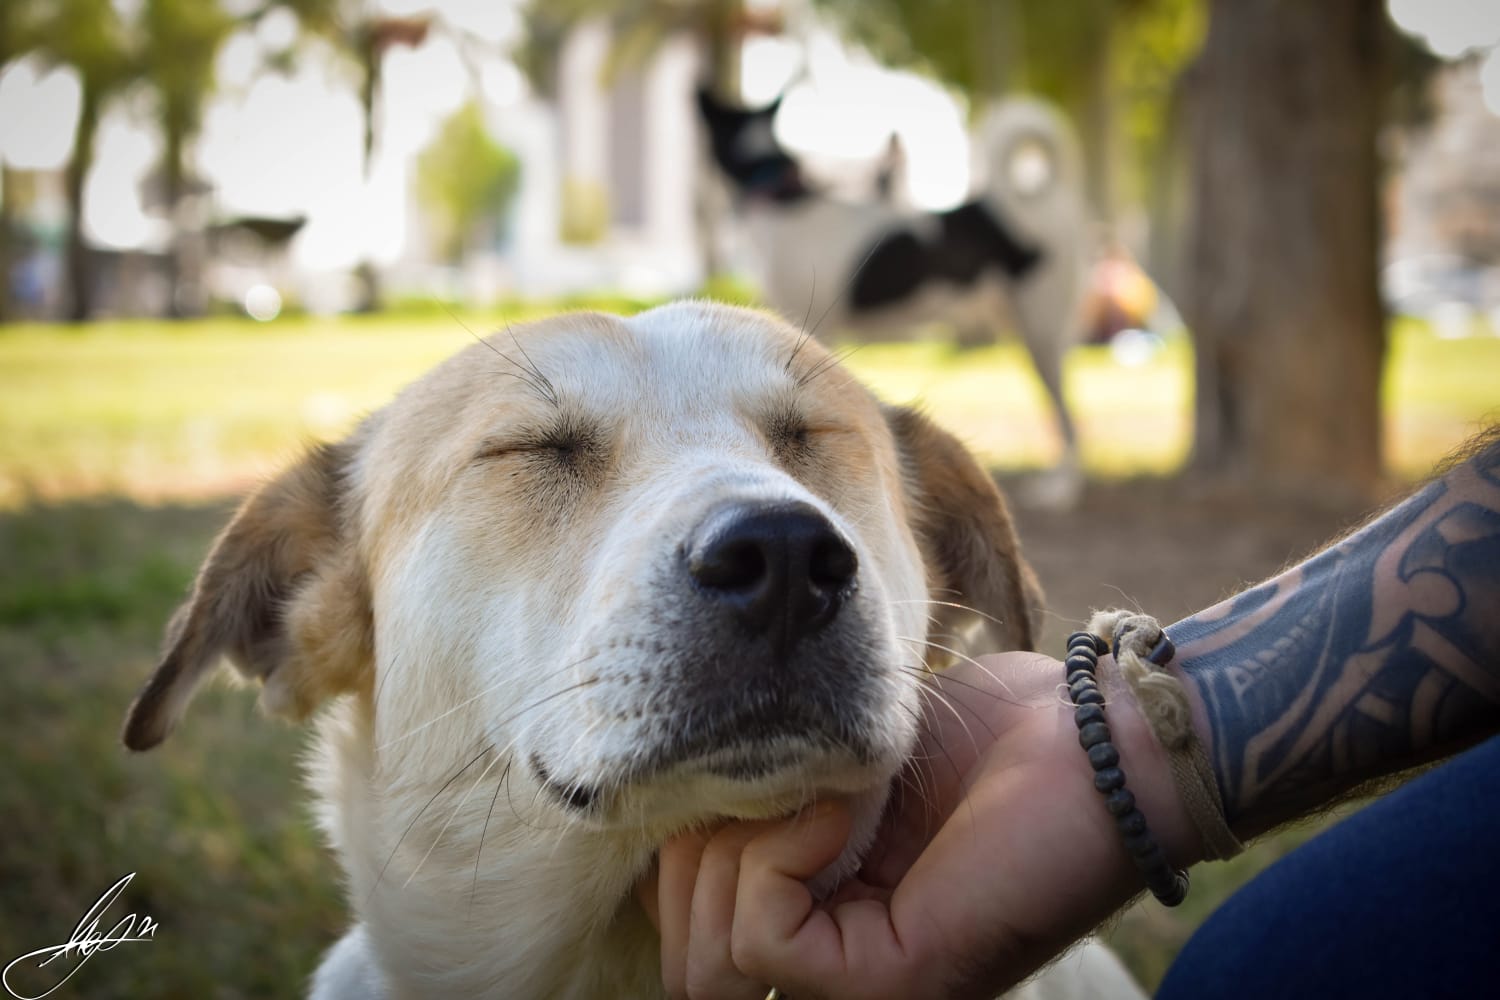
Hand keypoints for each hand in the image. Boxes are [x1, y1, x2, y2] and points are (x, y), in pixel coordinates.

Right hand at [640, 651, 1201, 999]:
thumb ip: (768, 797)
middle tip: (764, 775)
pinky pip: (766, 936)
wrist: (1099, 741)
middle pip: (688, 959)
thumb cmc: (991, 734)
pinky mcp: (893, 978)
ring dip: (735, 848)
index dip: (679, 853)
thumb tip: (679, 806)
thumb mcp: (843, 760)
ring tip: (810, 785)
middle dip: (693, 854)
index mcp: (827, 920)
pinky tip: (842, 803)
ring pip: (710, 962)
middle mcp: (838, 966)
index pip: (690, 929)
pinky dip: (779, 853)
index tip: (719, 770)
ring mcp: (864, 984)